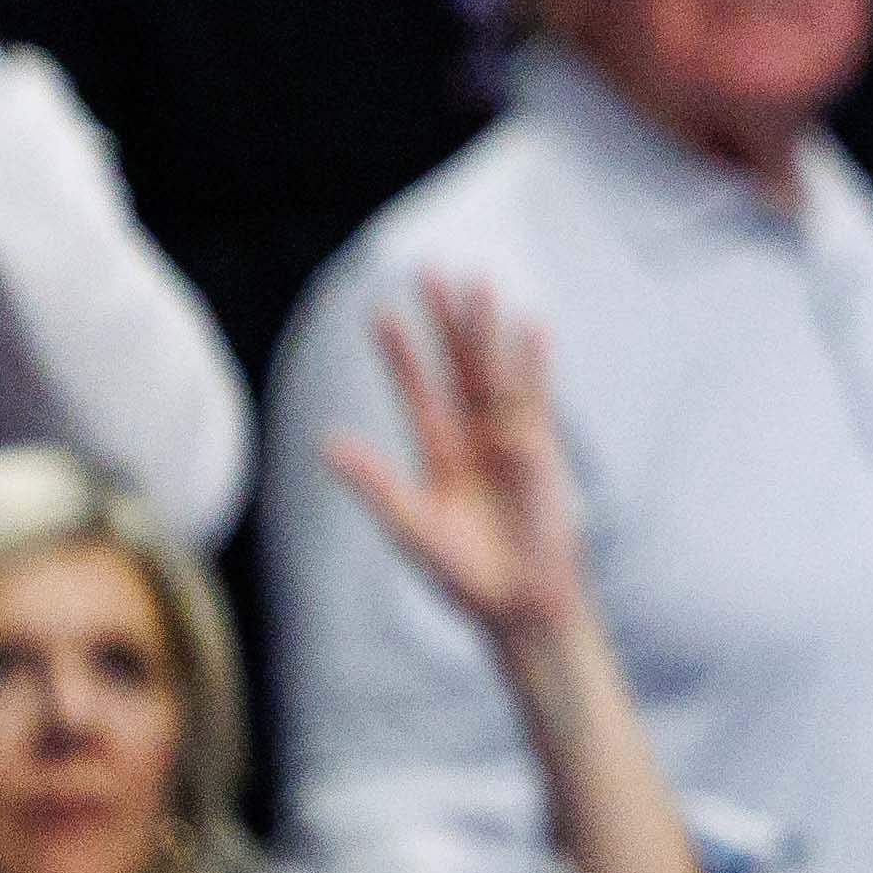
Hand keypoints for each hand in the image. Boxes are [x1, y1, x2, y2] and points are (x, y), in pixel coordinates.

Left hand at [321, 279, 609, 669]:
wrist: (519, 601)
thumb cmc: (464, 573)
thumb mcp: (410, 528)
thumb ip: (376, 484)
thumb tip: (330, 443)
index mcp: (439, 454)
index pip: (417, 391)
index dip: (400, 353)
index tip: (382, 314)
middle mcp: (474, 436)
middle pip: (457, 366)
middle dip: (445, 321)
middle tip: (432, 271)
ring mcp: (509, 438)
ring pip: (494, 370)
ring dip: (485, 328)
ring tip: (478, 280)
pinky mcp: (541, 449)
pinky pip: (536, 396)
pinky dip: (533, 361)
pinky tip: (531, 324)